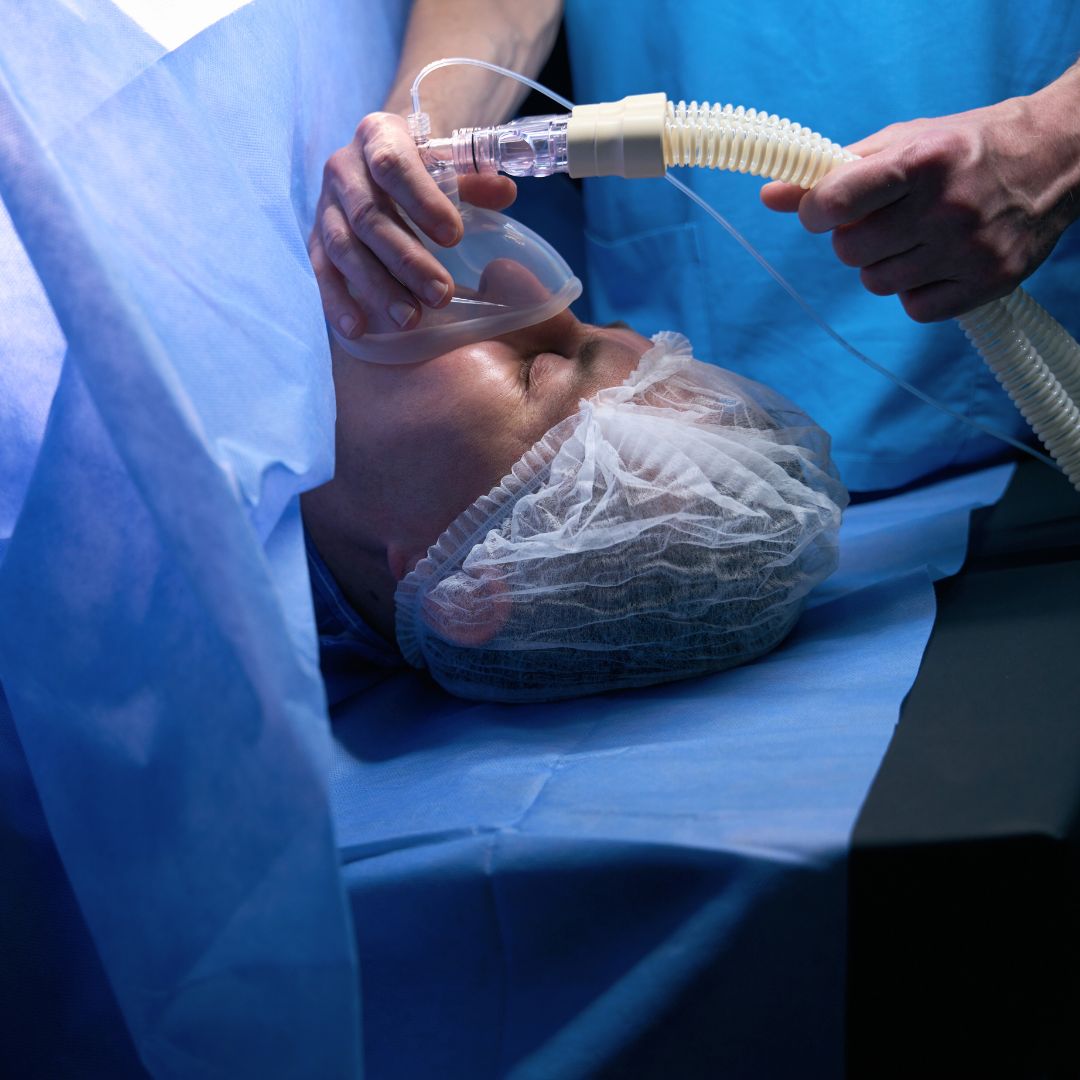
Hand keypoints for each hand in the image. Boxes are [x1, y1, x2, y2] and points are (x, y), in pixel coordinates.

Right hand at [310, 112, 517, 337]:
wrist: (374, 165)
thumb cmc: (419, 168)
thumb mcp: (446, 165)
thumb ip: (474, 181)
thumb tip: (504, 192)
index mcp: (378, 136)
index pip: (393, 165)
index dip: (422, 201)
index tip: (453, 238)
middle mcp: (343, 168)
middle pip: (369, 216)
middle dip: (406, 260)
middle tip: (441, 294)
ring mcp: (325, 206)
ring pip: (344, 248)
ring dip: (377, 286)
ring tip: (410, 318)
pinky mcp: (315, 238)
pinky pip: (320, 271)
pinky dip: (337, 301)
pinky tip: (357, 327)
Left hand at [760, 85, 1079, 322]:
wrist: (1054, 159)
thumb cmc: (962, 149)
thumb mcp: (901, 142)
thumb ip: (834, 172)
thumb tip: (769, 194)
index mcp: (922, 160)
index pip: (836, 202)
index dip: (817, 212)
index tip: (824, 210)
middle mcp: (947, 206)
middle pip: (850, 252)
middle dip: (853, 240)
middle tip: (881, 221)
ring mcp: (969, 249)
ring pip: (878, 283)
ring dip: (883, 265)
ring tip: (914, 238)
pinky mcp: (988, 283)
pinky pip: (915, 309)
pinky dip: (916, 291)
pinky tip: (937, 262)